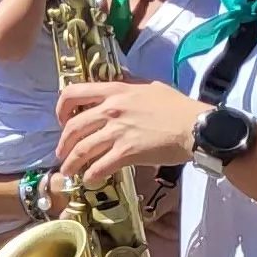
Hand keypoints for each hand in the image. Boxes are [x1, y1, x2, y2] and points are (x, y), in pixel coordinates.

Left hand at [58, 79, 201, 178]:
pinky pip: (100, 166)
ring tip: (68, 171)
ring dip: (71, 163)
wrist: (196, 127)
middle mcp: (111, 110)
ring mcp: (118, 131)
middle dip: (63, 144)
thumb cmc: (177, 107)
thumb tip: (120, 77)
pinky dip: (91, 175)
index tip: (61, 121)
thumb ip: (130, 83)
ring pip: (82, 149)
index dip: (60, 109)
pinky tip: (90, 179)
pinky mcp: (127, 152)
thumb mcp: (150, 86)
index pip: (73, 93)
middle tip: (62, 153)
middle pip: (73, 128)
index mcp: (115, 91)